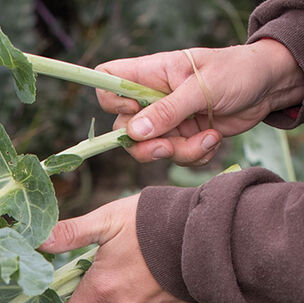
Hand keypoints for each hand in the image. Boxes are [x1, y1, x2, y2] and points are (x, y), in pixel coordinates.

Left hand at [38, 194, 190, 302]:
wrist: (205, 229)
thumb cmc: (152, 221)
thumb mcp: (107, 220)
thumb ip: (70, 233)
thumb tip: (37, 240)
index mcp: (103, 288)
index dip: (68, 298)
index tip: (69, 285)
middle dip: (93, 298)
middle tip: (101, 274)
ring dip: (118, 298)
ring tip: (126, 273)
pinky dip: (141, 298)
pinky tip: (145, 278)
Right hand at [95, 39, 303, 164]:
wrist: (268, 87)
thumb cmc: (236, 72)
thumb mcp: (202, 89)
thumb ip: (168, 110)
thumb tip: (135, 132)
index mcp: (149, 74)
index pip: (107, 81)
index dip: (110, 100)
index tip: (133, 113)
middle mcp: (152, 98)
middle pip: (124, 128)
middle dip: (147, 144)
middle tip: (169, 146)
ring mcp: (167, 119)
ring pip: (151, 148)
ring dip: (179, 152)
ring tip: (208, 138)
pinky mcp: (183, 136)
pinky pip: (176, 156)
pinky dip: (195, 155)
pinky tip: (213, 139)